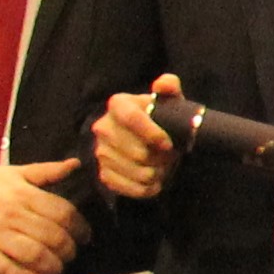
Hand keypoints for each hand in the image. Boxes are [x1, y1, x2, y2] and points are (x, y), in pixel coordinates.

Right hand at [0, 158, 84, 273]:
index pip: (64, 213)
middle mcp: (12, 214)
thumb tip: (75, 165)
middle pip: (53, 237)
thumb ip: (45, 171)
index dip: (80, 228)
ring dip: (53, 267)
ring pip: (35, 255)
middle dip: (69, 250)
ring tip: (56, 269)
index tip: (85, 237)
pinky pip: (8, 271)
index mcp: (23, 193)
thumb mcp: (12, 172)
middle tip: (71, 255)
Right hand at [94, 77, 188, 199]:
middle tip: (172, 156)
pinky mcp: (103, 174)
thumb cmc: (160, 117)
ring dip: (158, 173)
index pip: (132, 119)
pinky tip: (156, 182)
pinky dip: (148, 189)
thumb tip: (162, 85)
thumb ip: (169, 87)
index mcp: (118, 105)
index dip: (153, 134)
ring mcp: (100, 152)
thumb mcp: (168, 100)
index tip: (168, 144)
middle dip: (162, 158)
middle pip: (137, 152)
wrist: (145, 140)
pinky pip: (130, 188)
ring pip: (137, 172)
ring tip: (165, 167)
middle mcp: (103, 127)